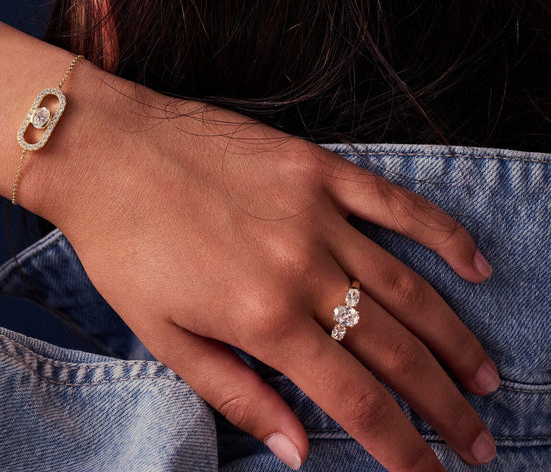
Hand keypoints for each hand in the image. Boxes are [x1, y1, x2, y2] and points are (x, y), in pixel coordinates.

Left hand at [0, 0, 496, 470]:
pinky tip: (475, 265)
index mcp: (261, 318)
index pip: (355, 400)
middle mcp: (302, 268)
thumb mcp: (162, 334)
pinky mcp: (315, 167)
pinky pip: (395, 203)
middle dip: (443, 405)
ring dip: (455, 338)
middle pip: (395, 350)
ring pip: (408, 286)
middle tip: (479, 441)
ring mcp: (316, 212)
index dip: (402, 448)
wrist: (106, 151)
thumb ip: (234, 392)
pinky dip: (442, 235)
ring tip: (486, 378)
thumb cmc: (123, 244)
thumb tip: (299, 448)